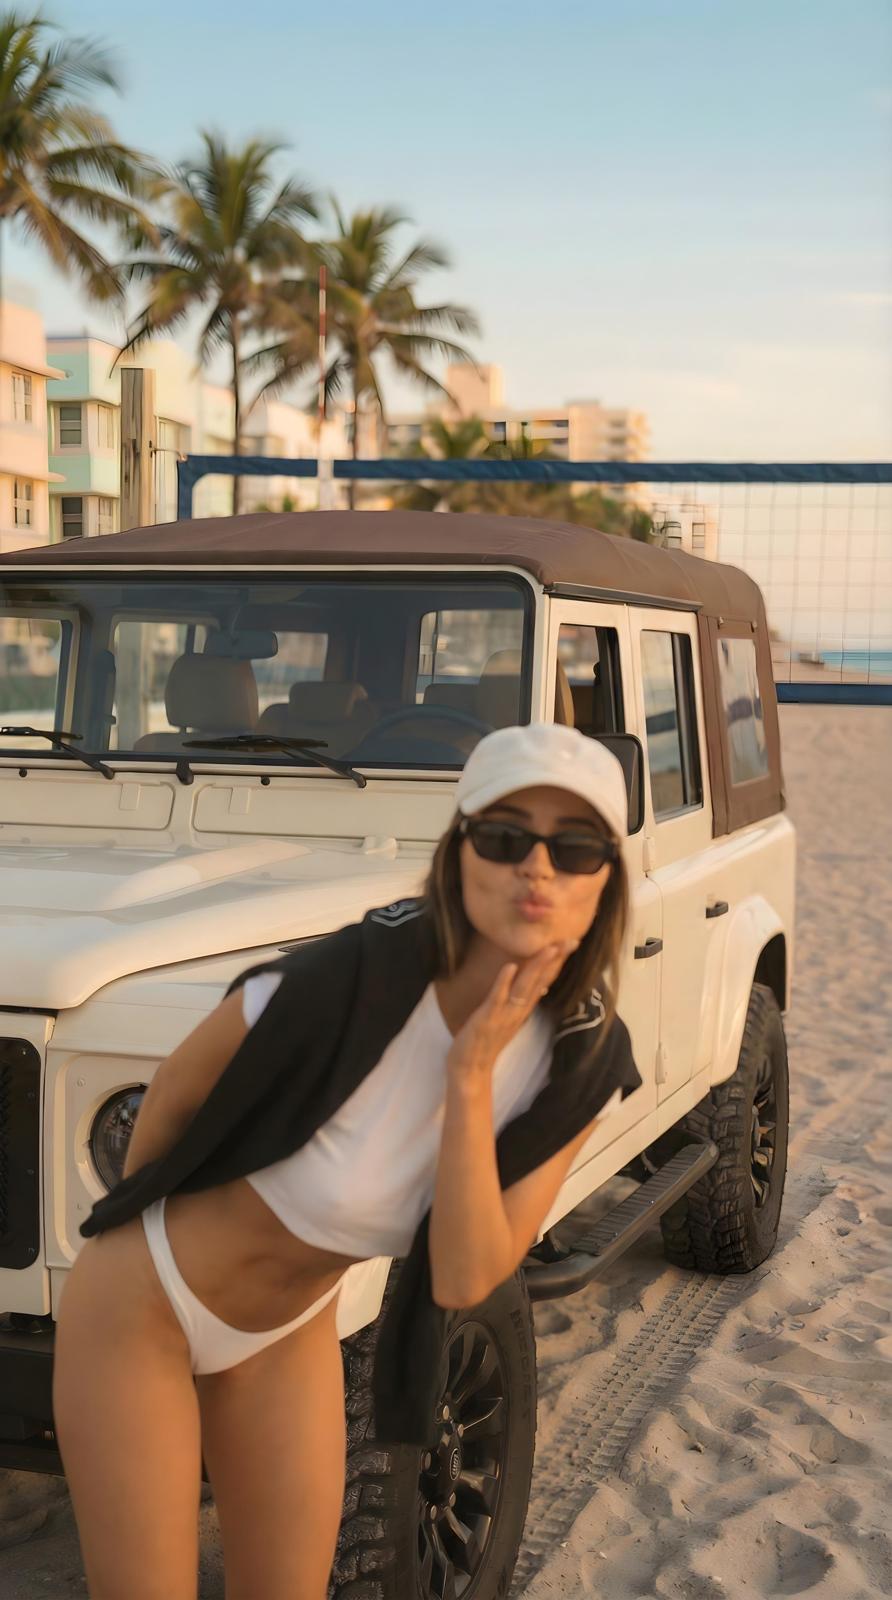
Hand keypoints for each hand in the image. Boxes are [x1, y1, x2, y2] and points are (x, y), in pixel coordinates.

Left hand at [447, 940, 576, 1080]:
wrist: (471, 1069)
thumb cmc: (486, 1040)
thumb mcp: (510, 1018)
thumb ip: (524, 1002)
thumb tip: (539, 985)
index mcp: (524, 1008)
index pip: (545, 981)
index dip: (558, 962)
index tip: (572, 942)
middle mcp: (519, 1010)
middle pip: (541, 981)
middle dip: (555, 960)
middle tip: (572, 940)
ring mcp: (505, 1014)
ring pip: (524, 988)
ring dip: (536, 968)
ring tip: (550, 949)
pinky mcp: (488, 1018)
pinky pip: (497, 998)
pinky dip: (504, 982)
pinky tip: (510, 966)